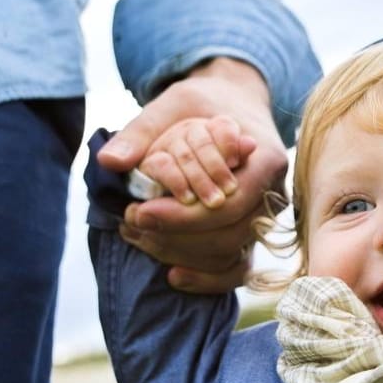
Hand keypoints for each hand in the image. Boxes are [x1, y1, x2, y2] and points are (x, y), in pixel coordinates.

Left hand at [96, 57, 285, 292]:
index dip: (184, 216)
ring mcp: (264, 219)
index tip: (140, 211)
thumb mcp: (173, 104)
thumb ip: (142, 131)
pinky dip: (206, 279)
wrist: (231, 107)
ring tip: (140, 236)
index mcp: (265, 159)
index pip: (231, 203)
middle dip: (176, 235)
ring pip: (229, 255)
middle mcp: (273, 195)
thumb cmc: (204, 104)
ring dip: (180, 253)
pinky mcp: (252, 236)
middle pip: (230, 235)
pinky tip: (173, 274)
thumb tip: (109, 161)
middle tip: (132, 222)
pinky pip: (236, 270)